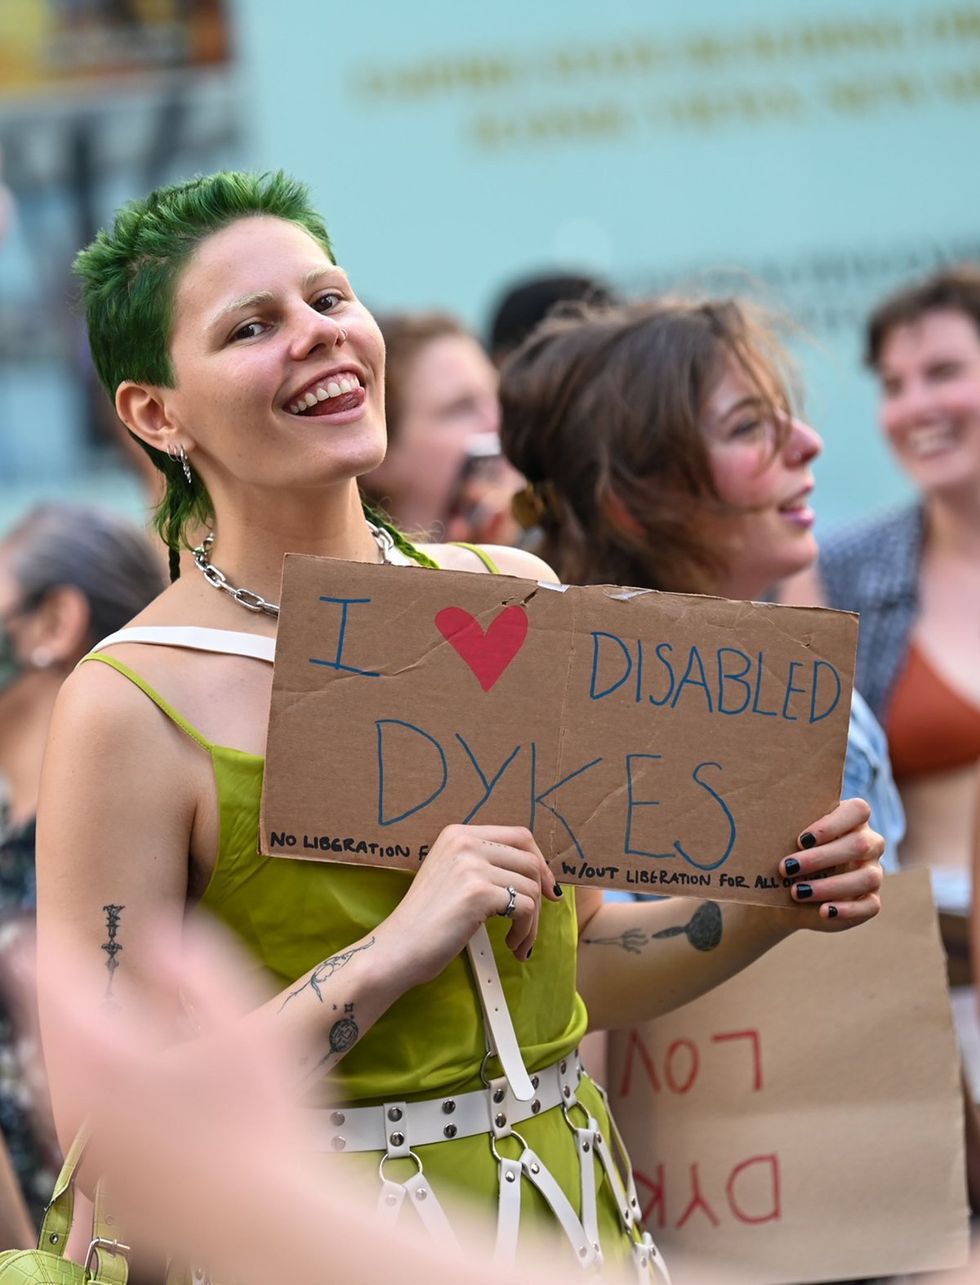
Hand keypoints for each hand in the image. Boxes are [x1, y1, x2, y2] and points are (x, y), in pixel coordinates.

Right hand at [383, 824, 561, 983]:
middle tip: (533, 922)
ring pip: (531, 887)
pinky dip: (525, 931)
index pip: (519, 835)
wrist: (397, 948)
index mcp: (458, 833)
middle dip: (539, 894)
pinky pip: (526, 908)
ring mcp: (471, 865)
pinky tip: (511, 945)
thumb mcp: (451, 876)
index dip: (539, 861)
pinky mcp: (478, 893)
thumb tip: (536, 873)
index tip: (546, 888)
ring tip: (517, 941)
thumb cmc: (425, 922)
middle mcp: (465, 842)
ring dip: (532, 921)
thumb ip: (483, 864)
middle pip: (530, 860)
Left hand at [778, 797, 882, 929]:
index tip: (800, 839)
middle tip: (786, 868)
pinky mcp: (870, 900)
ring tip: (797, 892)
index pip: (858, 810)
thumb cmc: (789, 852)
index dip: (832, 824)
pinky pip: (870, 906)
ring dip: (830, 886)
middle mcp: (869, 843)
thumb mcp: (788, 837)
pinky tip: (823, 911)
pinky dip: (846, 909)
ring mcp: (873, 872)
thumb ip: (788, 824)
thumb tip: (761, 815)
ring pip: (867, 877)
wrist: (785, 889)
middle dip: (820, 857)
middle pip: (859, 845)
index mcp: (852, 819)